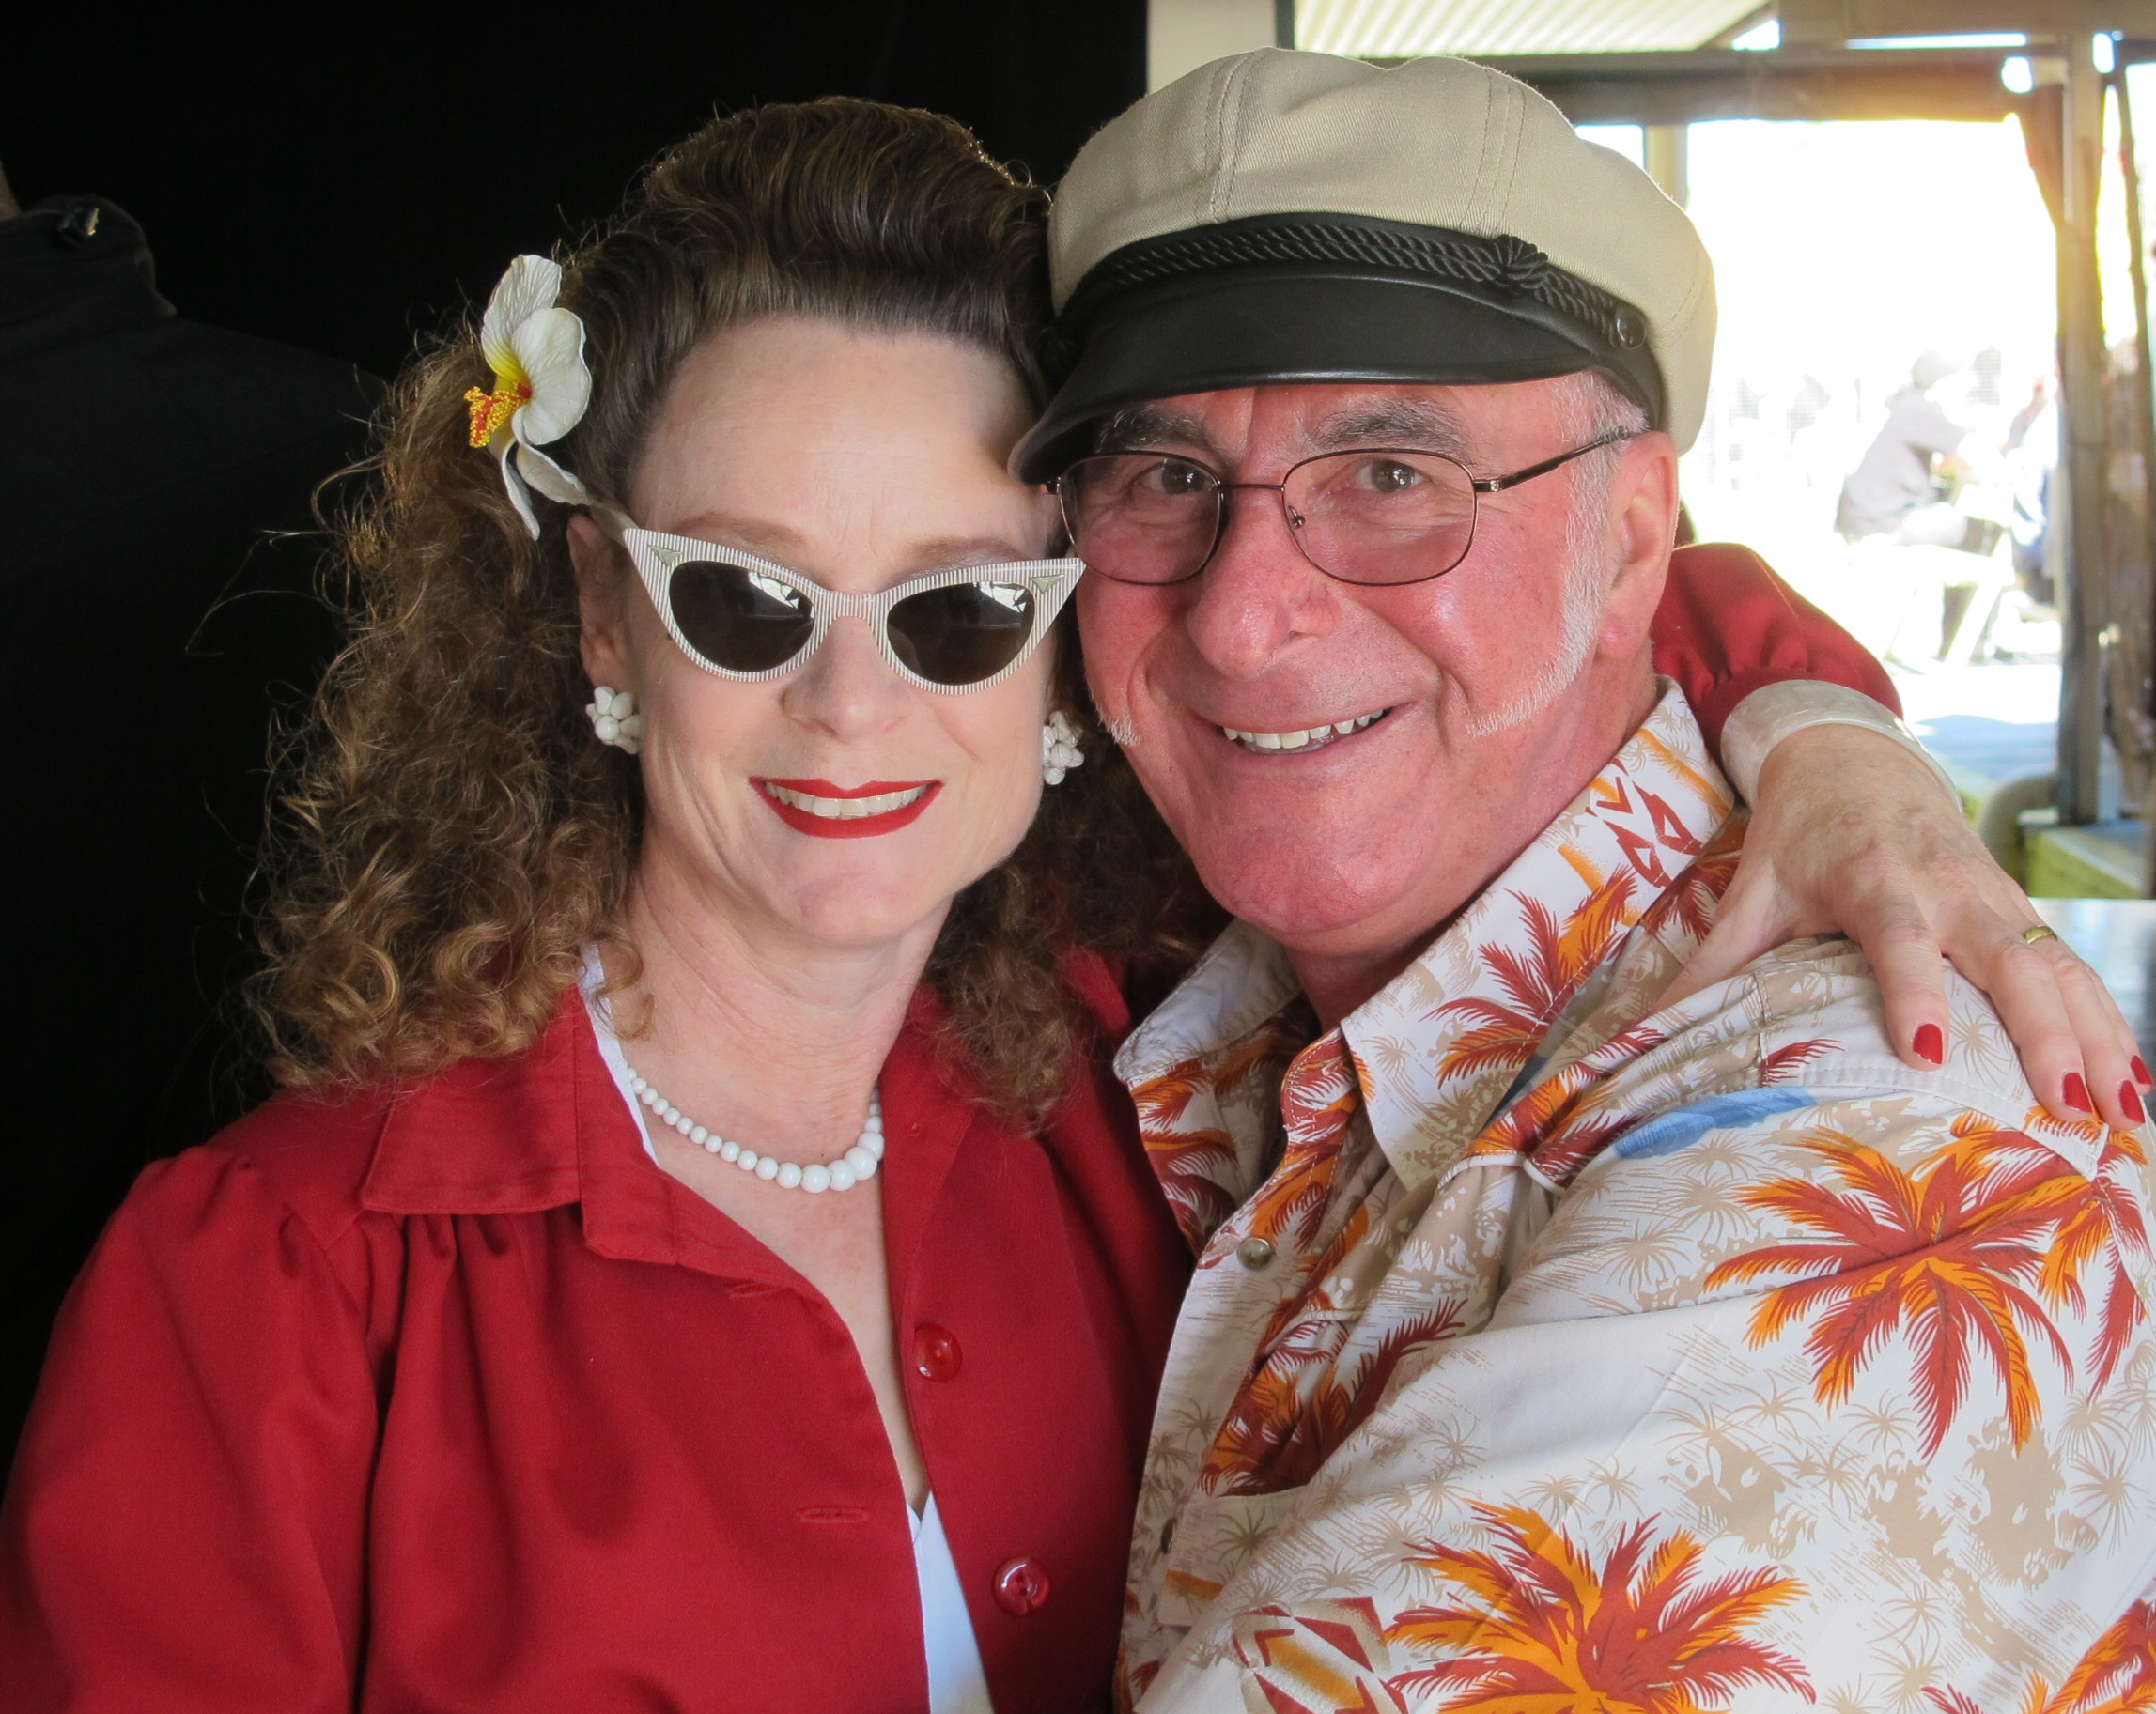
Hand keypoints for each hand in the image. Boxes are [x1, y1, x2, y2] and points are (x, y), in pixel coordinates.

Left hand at [1662, 723, 2148, 1128]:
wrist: (1854, 755)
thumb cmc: (1798, 833)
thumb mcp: (1751, 890)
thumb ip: (1710, 965)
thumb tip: (1633, 1040)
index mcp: (1872, 877)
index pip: (1899, 937)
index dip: (1916, 992)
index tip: (1930, 1054)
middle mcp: (1947, 885)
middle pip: (2007, 955)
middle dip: (2043, 1029)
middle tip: (2067, 1103)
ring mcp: (1995, 895)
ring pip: (2058, 964)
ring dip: (2095, 1036)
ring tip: (2122, 1113)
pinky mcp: (2021, 907)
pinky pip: (2074, 966)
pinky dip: (2107, 1020)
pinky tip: (2134, 1085)